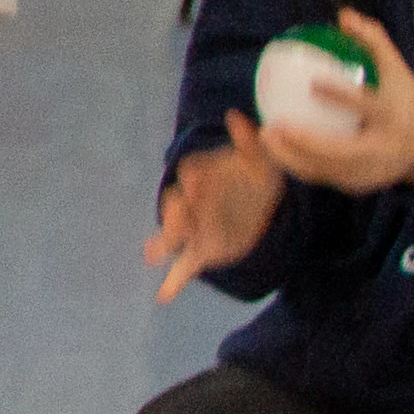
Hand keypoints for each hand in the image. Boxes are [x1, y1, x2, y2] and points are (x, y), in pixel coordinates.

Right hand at [146, 133, 287, 300]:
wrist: (261, 203)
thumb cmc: (256, 176)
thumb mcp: (260, 160)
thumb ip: (249, 142)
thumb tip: (236, 116)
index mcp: (202, 175)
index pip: (193, 173)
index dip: (194, 175)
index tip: (196, 176)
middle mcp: (192, 201)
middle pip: (177, 205)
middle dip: (175, 210)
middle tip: (177, 213)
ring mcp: (194, 228)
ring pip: (173, 235)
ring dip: (163, 242)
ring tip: (152, 254)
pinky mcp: (202, 251)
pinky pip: (184, 268)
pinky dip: (173, 282)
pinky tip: (163, 297)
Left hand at [255, 10, 413, 193]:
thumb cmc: (406, 101)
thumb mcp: (398, 71)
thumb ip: (373, 42)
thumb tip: (344, 15)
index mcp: (394, 117)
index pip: (369, 106)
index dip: (343, 96)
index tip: (313, 83)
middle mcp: (383, 149)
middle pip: (340, 151)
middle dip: (304, 142)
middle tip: (271, 126)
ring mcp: (371, 173)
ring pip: (325, 170)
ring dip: (291, 158)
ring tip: (264, 137)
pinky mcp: (358, 186)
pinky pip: (321, 176)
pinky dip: (297, 164)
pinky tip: (274, 148)